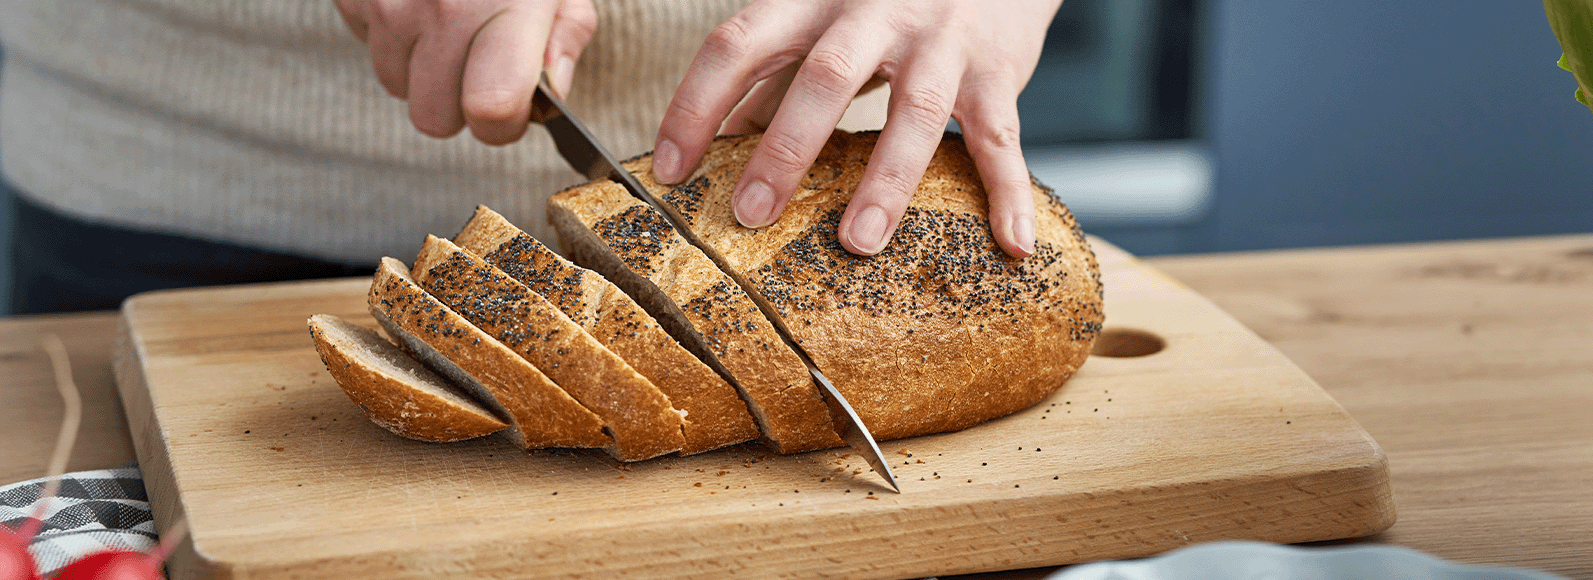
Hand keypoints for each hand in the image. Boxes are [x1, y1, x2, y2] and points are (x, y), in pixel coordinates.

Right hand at [334, 0, 596, 144]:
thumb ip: (563, 40)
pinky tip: (418, 1)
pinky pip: (367, 47)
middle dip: (459, 104)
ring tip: (448, 23)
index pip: (491, 110)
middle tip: (479, 65)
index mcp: (507, 8)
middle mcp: (443, 8)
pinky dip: (393, 36)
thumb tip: (548, 99)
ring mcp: (389, 2)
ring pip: (397, 87)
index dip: (503, 124)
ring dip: (423, 69)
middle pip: (435, 118)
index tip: (512, 108)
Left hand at [651, 0, 1062, 257]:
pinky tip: (1010, 243)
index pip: (738, 44)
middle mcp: (876, 10)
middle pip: (823, 77)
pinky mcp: (997, 70)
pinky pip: (1001, 136)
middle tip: (751, 216)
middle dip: (785, 150)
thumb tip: (718, 138)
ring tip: (856, 244)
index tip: (671, 170)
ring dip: (885, 182)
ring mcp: (941, 40)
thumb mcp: (824, 16)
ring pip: (913, 109)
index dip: (697, 104)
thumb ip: (775, 70)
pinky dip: (1009, 192)